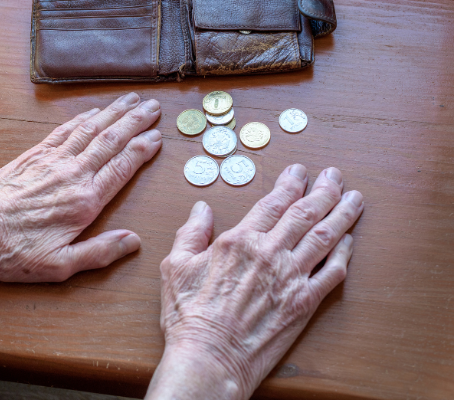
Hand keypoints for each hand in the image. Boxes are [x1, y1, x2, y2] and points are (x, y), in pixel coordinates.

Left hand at [0, 92, 161, 281]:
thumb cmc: (10, 251)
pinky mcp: (32, 156)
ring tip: (130, 100)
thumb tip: (133, 241)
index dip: (142, 149)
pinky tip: (93, 112)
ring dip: (113, 113)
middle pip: (111, 140)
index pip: (122, 167)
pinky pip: (64, 131)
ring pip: (90, 129)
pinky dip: (82, 119)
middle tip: (153, 106)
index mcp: (84, 201)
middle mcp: (71, 174)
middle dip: (135, 121)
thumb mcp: (59, 266)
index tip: (158, 136)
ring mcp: (51, 161)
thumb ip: (99, 253)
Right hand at [146, 165, 362, 399]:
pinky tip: (348, 241)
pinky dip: (343, 254)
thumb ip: (191, 233)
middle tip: (335, 176)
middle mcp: (270, 254)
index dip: (290, 183)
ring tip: (354, 198)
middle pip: (305, 214)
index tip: (300, 172)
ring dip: (342, 214)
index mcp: (239, 241)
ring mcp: (291, 278)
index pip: (272, 203)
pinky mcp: (304, 304)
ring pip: (324, 237)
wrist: (209, 358)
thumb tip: (202, 209)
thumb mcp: (176, 266)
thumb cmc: (188, 316)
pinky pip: (332, 273)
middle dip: (324, 190)